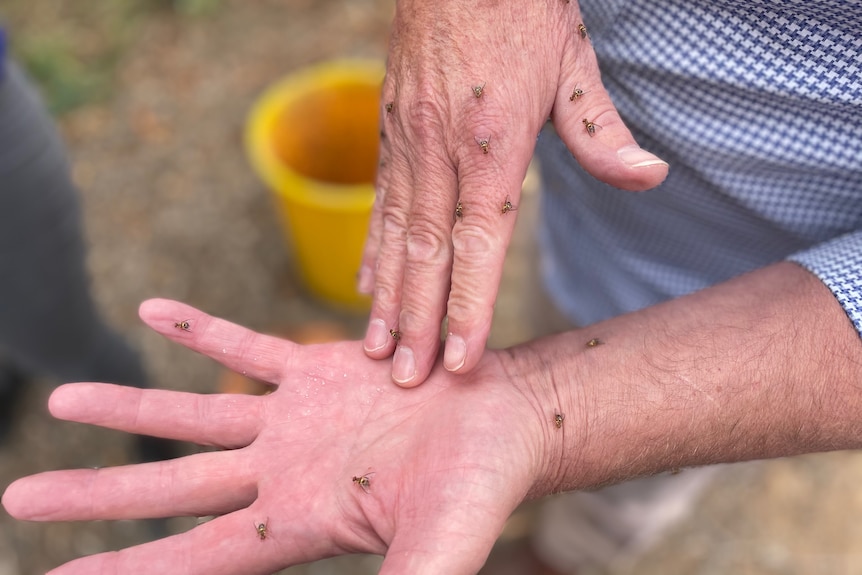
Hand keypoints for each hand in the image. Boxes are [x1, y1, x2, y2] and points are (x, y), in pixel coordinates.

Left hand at [2, 299, 551, 574]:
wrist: (506, 418)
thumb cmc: (483, 485)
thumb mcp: (441, 545)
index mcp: (300, 522)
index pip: (195, 557)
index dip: (129, 570)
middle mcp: (282, 474)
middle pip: (171, 486)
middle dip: (97, 493)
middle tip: (19, 497)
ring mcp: (293, 420)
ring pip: (194, 415)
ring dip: (129, 404)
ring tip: (61, 396)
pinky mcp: (315, 370)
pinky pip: (244, 348)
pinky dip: (199, 330)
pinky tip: (153, 309)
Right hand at [359, 0, 668, 385]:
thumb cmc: (522, 11)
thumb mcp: (572, 62)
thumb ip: (601, 132)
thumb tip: (650, 177)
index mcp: (491, 141)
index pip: (478, 242)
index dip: (468, 304)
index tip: (458, 360)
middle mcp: (439, 149)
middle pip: (426, 251)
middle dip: (417, 321)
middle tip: (406, 378)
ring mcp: (407, 141)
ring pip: (393, 234)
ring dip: (385, 297)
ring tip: (375, 348)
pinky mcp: (390, 132)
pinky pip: (379, 203)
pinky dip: (371, 250)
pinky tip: (366, 284)